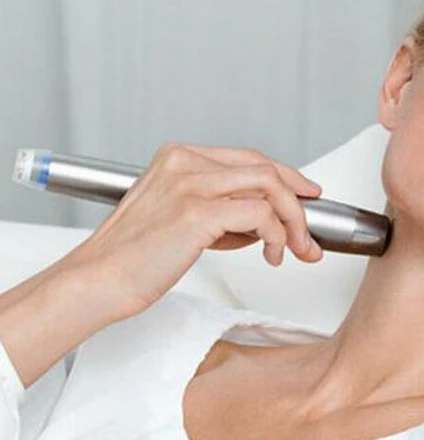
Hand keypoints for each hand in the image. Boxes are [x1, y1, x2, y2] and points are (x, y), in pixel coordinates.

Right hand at [62, 143, 322, 320]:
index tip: (306, 196)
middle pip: (265, 168)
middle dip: (297, 202)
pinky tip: (270, 255)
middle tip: (309, 235)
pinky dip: (276, 235)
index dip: (286, 176)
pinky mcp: (197, 212)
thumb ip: (220, 211)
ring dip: (292, 221)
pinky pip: (260, 214)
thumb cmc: (134, 258)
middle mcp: (185, 163)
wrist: (97, 281)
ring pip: (269, 187)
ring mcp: (191, 184)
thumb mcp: (180, 220)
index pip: (249, 158)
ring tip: (293, 250)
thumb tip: (265, 220)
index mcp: (179, 158)